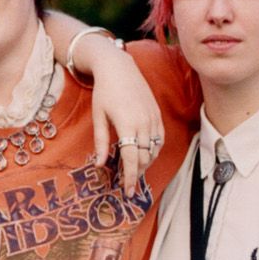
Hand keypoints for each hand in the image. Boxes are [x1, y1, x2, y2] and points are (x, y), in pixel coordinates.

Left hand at [84, 43, 163, 191]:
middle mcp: (144, 122)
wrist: (119, 68)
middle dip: (138, 174)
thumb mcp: (98, 117)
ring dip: (146, 163)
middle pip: (145, 157)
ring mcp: (153, 117)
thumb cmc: (104, 92)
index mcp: (127, 124)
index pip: (131, 158)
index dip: (130, 177)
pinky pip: (160, 138)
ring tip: (135, 172)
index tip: (128, 191)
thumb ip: (101, 142)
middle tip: (129, 186)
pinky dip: (154, 151)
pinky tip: (145, 156)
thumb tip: (100, 165)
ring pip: (154, 149)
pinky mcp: (157, 114)